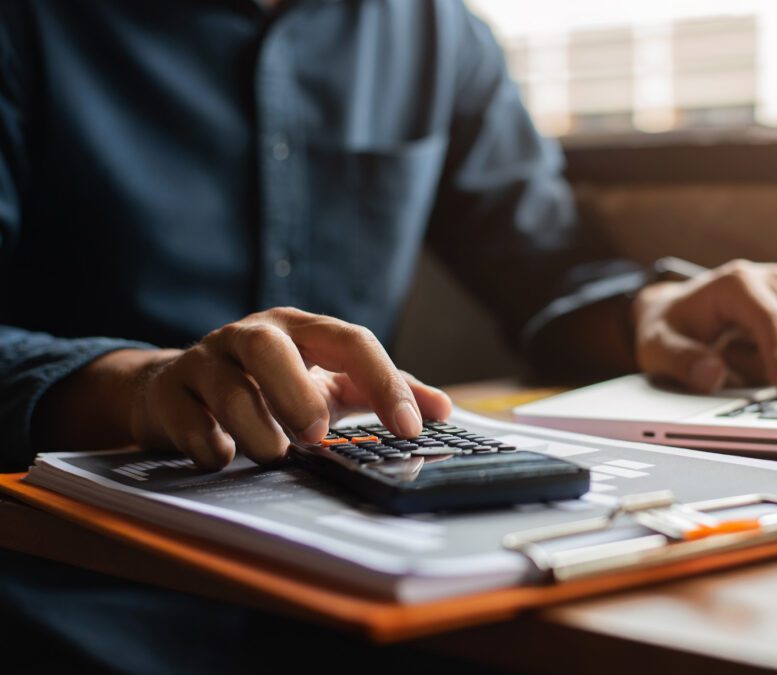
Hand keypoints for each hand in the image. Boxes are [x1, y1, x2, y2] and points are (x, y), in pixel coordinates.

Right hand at [35, 307, 452, 469]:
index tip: (411, 427)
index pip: (350, 341)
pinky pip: (187, 421)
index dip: (384, 382)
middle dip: (295, 393)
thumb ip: (383, 391)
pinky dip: (210, 445)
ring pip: (227, 390)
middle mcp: (251, 336)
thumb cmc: (272, 385)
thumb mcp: (330, 381)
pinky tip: (223, 457)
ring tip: (275, 454)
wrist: (181, 389)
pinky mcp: (170, 393)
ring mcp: (205, 361)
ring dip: (256, 431)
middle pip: (270, 349)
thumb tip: (441, 409)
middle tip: (317, 435)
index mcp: (301, 330)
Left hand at [631, 259, 776, 397]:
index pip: (770, 320)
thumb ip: (680, 361)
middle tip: (722, 359)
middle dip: (761, 368)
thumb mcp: (656, 348)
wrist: (674, 313)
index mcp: (736, 283)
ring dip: (765, 367)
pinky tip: (745, 351)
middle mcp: (769, 280)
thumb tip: (714, 374)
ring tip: (729, 352)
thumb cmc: (667, 328)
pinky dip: (773, 363)